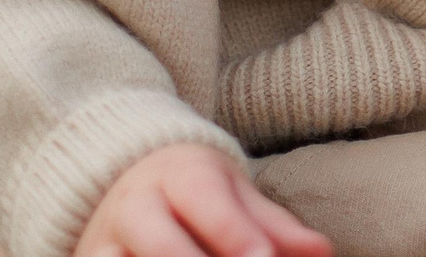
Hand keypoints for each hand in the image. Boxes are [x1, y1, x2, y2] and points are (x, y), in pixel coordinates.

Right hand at [72, 143, 331, 256]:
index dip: (234, 234)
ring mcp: (103, 242)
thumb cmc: (194, 195)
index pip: (205, 201)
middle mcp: (135, 207)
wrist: (121, 178)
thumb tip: (322, 253)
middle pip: (159, 242)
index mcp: (179, 176)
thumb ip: (275, 227)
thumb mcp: (235, 196)